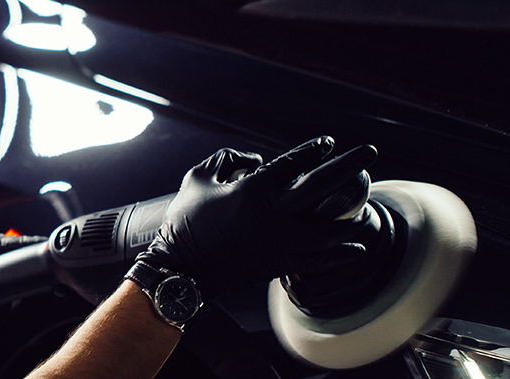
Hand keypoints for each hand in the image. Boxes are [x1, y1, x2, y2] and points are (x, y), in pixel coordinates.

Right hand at [138, 136, 377, 297]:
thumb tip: (254, 159)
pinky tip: (359, 248)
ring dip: (350, 215)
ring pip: (328, 226)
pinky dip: (341, 254)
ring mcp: (280, 240)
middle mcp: (273, 212)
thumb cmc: (186, 221)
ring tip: (365, 207)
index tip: (329, 142)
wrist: (183, 268)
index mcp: (253, 187)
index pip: (292, 161)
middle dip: (349, 164)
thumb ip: (226, 159)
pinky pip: (320, 259)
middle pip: (322, 183)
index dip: (314, 149)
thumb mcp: (198, 178)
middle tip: (370, 152)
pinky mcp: (281, 263)